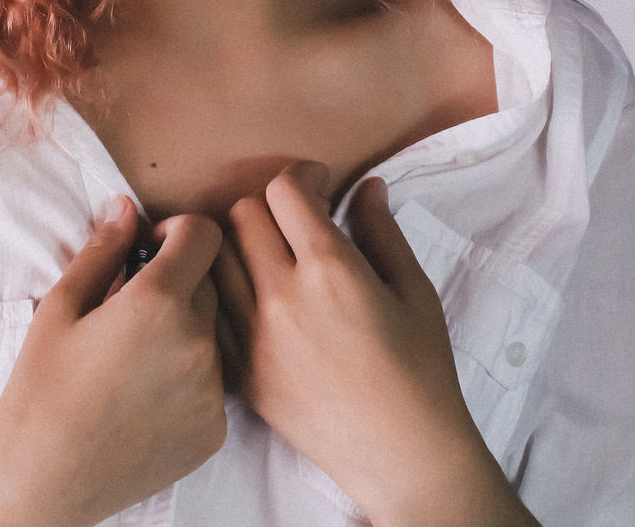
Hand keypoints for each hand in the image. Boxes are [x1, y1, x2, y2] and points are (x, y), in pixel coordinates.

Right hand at [0, 197, 226, 526]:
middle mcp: (198, 343)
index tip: (147, 251)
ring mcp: (212, 392)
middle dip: (176, 283)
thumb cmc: (42, 385)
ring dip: (184, 331)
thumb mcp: (61, 304)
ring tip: (136, 357)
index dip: (176, 231)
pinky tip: (146, 394)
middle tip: (130, 309)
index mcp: (160, 302)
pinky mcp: (215, 431)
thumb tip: (127, 206)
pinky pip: (213, 382)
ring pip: (212, 333)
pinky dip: (188, 378)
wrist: (42, 477)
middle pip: (208, 284)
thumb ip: (104, 248)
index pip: (204, 233)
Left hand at [214, 165, 526, 526]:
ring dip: (241, 243)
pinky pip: (213, 308)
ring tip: (271, 255)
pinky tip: (257, 298)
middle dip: (270, 204)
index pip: (284, 189)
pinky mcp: (240, 371)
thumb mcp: (414, 291)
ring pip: (218, 256)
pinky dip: (228, 291)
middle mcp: (282, 296)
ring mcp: (253, 336)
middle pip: (242, 213)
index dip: (303, 176)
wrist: (403, 457)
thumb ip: (382, 230)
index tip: (320, 186)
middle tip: (298, 221)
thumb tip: (366, 185)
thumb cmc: (421, 372)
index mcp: (330, 269)